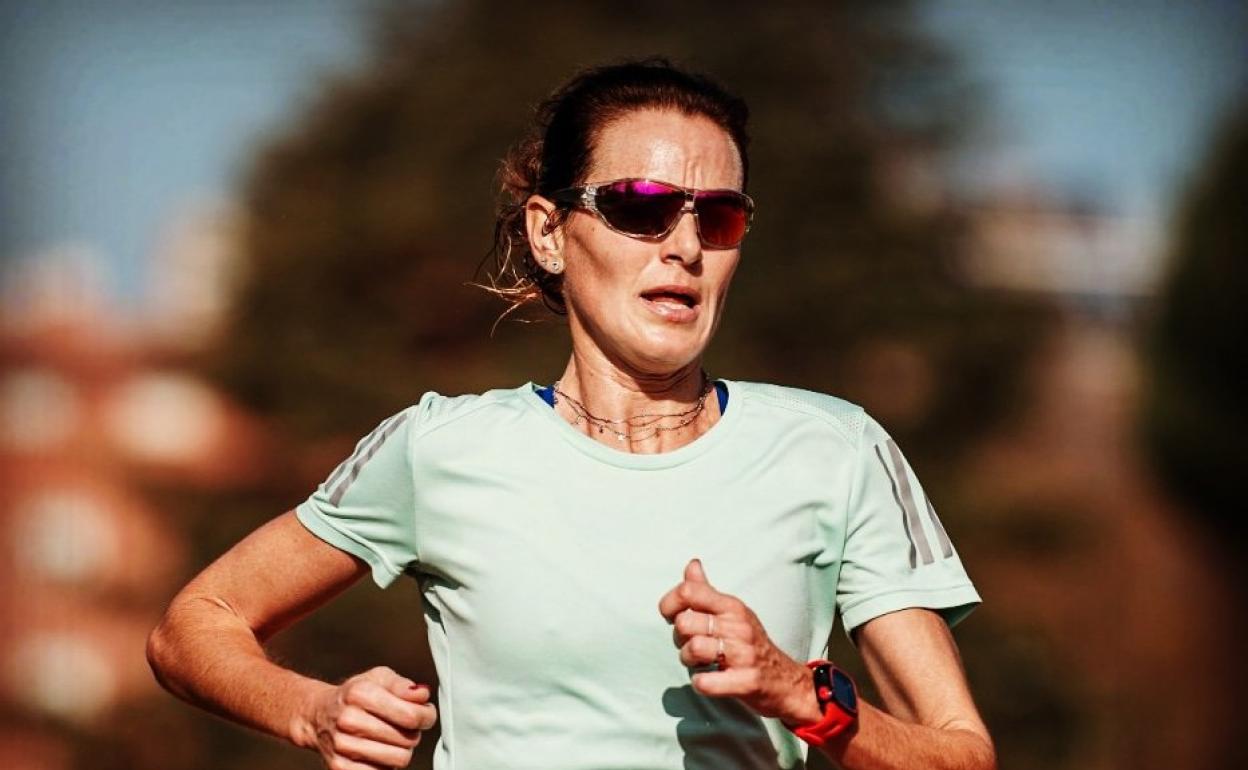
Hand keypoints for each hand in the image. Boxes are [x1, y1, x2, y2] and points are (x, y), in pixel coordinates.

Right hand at [303, 665, 436, 769]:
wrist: (319, 715)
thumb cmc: (355, 695)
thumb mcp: (378, 678)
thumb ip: (403, 685)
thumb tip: (422, 695)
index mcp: (360, 693)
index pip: (411, 715)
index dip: (427, 716)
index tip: (426, 714)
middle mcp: (349, 719)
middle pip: (408, 739)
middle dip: (413, 732)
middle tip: (404, 726)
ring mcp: (343, 745)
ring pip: (399, 759)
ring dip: (401, 749)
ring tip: (392, 738)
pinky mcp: (340, 767)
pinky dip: (386, 764)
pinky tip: (379, 750)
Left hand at [658, 559, 820, 725]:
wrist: (786, 681)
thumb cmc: (751, 643)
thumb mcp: (733, 612)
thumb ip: (706, 590)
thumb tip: (692, 565)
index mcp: (732, 606)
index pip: (688, 591)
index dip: (669, 604)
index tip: (671, 617)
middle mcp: (738, 626)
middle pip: (684, 622)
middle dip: (678, 637)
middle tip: (689, 644)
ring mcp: (743, 654)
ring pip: (693, 649)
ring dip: (688, 660)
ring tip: (699, 662)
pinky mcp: (745, 682)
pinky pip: (705, 682)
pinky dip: (700, 683)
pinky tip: (708, 680)